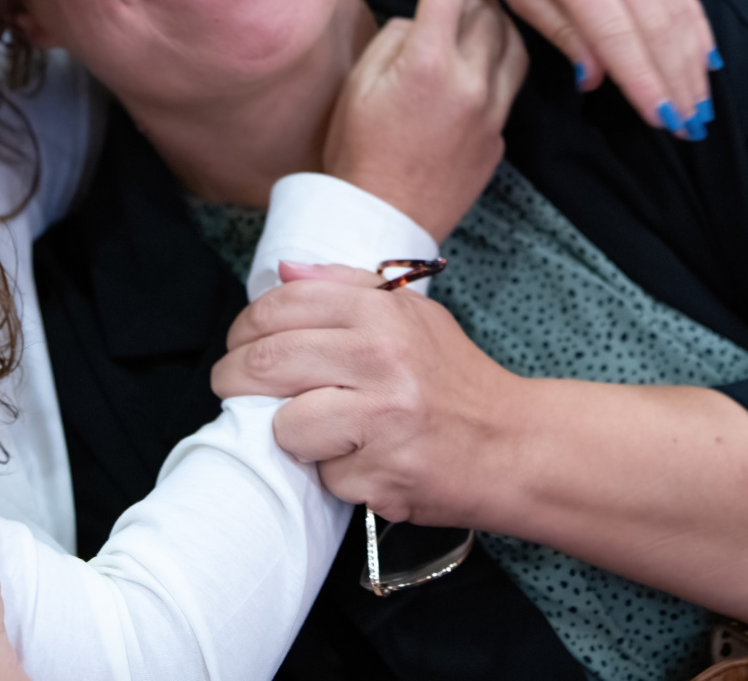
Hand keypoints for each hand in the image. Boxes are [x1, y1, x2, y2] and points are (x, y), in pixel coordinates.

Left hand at [212, 264, 517, 526]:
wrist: (515, 446)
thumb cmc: (455, 381)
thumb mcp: (412, 316)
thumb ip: (345, 288)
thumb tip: (283, 270)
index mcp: (383, 313)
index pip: (282, 305)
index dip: (245, 328)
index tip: (239, 345)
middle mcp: (382, 358)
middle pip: (268, 362)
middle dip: (234, 379)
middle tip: (232, 388)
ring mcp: (383, 417)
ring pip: (285, 426)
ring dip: (287, 435)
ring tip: (316, 431)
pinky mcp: (384, 473)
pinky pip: (324, 476)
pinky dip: (333, 475)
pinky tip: (363, 462)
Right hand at [325, 0, 527, 240]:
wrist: (378, 221)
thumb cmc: (354, 149)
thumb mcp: (360, 83)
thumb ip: (397, 38)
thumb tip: (425, 20)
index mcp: (427, 62)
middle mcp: (469, 83)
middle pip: (490, 10)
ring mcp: (490, 113)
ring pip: (513, 46)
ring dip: (496, 25)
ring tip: (473, 22)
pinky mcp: (499, 140)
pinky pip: (508, 88)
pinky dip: (494, 69)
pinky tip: (467, 78)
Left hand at [438, 0, 714, 133]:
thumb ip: (558, 31)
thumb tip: (594, 79)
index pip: (619, 35)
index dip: (644, 81)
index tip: (662, 119)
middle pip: (659, 27)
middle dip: (678, 81)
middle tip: (691, 128)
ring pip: (678, 10)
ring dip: (693, 62)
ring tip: (702, 106)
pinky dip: (696, 27)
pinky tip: (705, 60)